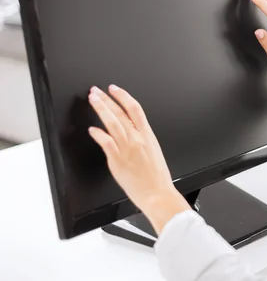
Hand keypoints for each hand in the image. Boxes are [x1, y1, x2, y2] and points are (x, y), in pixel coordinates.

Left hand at [87, 85, 189, 233]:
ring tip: (93, 101)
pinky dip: (98, 134)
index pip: (135, 109)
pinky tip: (92, 129)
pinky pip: (106, 143)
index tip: (114, 89)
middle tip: (96, 91)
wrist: (157, 193)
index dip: (123, 96)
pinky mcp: (118, 161)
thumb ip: (141, 140)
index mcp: (148, 136)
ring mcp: (127, 149)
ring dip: (101, 110)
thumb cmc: (157, 177)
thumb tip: (129, 132)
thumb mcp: (154, 152)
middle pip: (120, 113)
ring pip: (112, 123)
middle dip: (107, 100)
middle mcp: (137, 140)